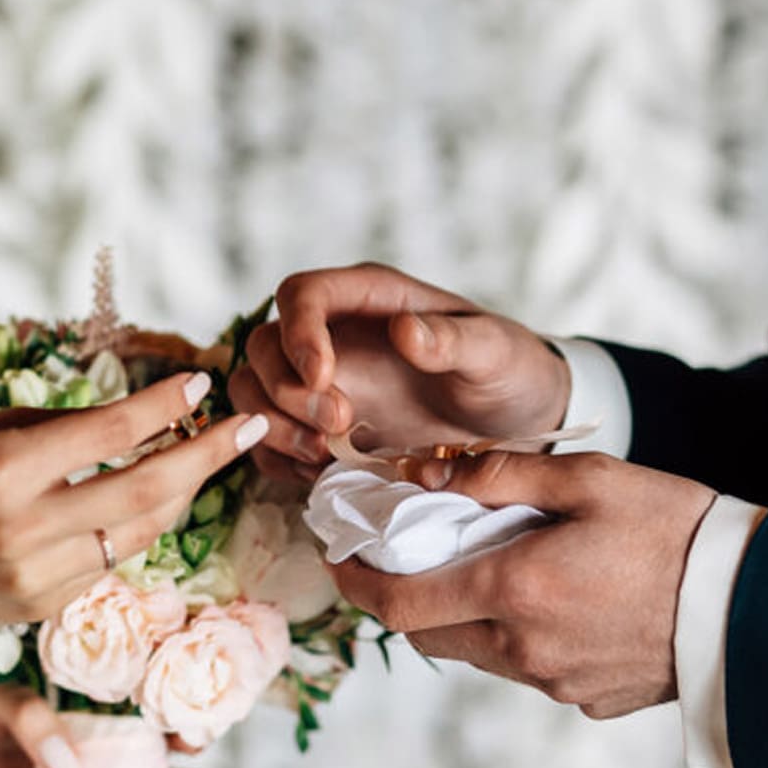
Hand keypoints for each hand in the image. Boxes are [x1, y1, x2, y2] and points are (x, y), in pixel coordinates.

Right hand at [0, 372, 268, 663]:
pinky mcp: (47, 607)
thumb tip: (131, 422)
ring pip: (143, 532)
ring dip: (180, 493)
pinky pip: (113, 562)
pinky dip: (133, 529)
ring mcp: (42, 576)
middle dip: (209, 456)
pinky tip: (138, 504)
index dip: (166, 406)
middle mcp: (30, 527)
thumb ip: (57, 429)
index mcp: (8, 470)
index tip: (202, 384)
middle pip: (149, 489)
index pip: (112, 431)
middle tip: (248, 428)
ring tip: (201, 460)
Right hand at [229, 263, 569, 480]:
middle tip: (340, 425)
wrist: (511, 423)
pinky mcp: (318, 427)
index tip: (324, 378)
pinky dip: (280, 458)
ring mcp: (322, 382)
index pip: (302, 294)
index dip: (298, 333)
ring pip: (255, 391)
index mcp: (370, 299)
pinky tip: (319, 472)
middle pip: (265, 346)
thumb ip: (453, 340)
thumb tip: (404, 331)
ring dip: (274, 426)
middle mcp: (334, 335)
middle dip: (287, 389)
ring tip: (323, 454)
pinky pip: (270, 438)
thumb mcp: (495, 353)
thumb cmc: (506, 372)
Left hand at [330, 452, 715, 718]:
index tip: (339, 561)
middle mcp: (522, 646)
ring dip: (456, 613)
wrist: (750, 606)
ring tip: (477, 570)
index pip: (400, 602)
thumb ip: (498, 477)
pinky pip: (520, 668)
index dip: (357, 585)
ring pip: (472, 651)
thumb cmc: (672, 529)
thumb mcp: (588, 479)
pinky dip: (506, 635)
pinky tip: (538, 602)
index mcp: (514, 589)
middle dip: (401, 597)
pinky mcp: (583, 698)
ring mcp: (552, 680)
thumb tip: (426, 475)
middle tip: (402, 558)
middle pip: (427, 631)